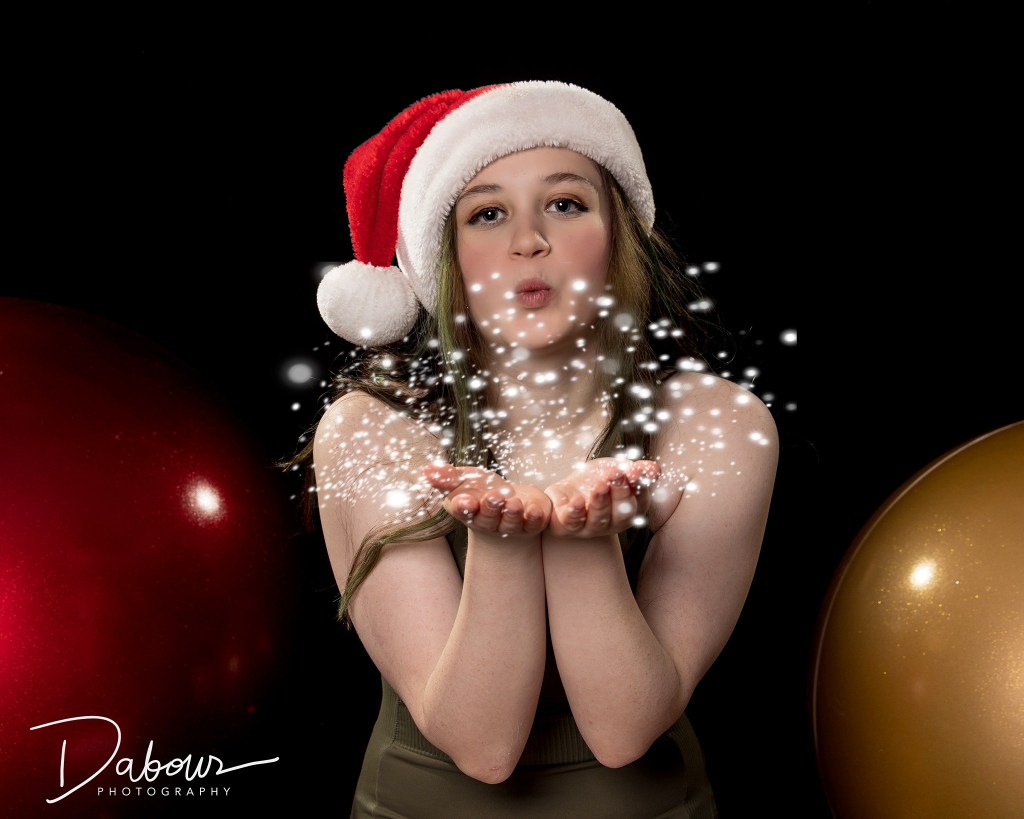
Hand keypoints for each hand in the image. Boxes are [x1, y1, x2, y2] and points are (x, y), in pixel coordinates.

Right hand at [423, 464, 550, 537]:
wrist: (506, 506)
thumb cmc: (480, 491)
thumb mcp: (463, 480)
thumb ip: (447, 477)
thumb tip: (427, 471)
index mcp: (469, 510)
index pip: (463, 510)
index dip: (463, 507)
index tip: (464, 501)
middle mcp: (489, 522)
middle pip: (488, 519)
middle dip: (491, 509)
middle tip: (495, 497)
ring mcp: (511, 525)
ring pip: (511, 523)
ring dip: (513, 514)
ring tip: (514, 503)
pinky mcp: (531, 524)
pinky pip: (534, 524)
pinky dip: (536, 519)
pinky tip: (536, 510)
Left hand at [543, 458, 659, 538]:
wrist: (566, 492)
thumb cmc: (597, 481)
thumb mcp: (617, 470)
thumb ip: (636, 470)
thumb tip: (654, 469)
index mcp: (628, 510)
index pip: (639, 501)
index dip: (638, 486)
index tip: (634, 471)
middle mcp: (611, 523)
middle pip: (621, 514)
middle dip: (620, 493)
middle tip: (616, 474)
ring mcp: (589, 526)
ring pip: (598, 520)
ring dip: (600, 502)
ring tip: (600, 485)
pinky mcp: (567, 524)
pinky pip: (572, 522)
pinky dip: (574, 512)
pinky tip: (577, 501)